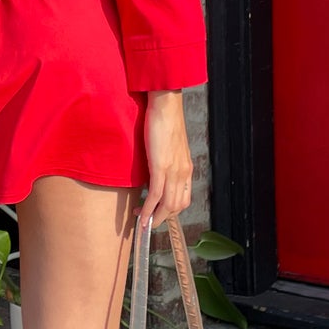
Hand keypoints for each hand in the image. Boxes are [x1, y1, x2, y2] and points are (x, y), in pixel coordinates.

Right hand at [138, 90, 191, 227]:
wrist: (166, 106)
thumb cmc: (165, 121)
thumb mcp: (169, 146)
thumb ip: (166, 161)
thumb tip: (155, 173)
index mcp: (186, 168)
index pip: (183, 198)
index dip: (171, 211)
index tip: (158, 213)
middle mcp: (183, 172)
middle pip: (177, 206)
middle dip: (162, 218)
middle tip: (147, 221)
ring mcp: (173, 171)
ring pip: (168, 205)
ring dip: (155, 217)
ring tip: (142, 222)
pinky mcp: (161, 166)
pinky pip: (156, 194)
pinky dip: (149, 208)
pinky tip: (141, 214)